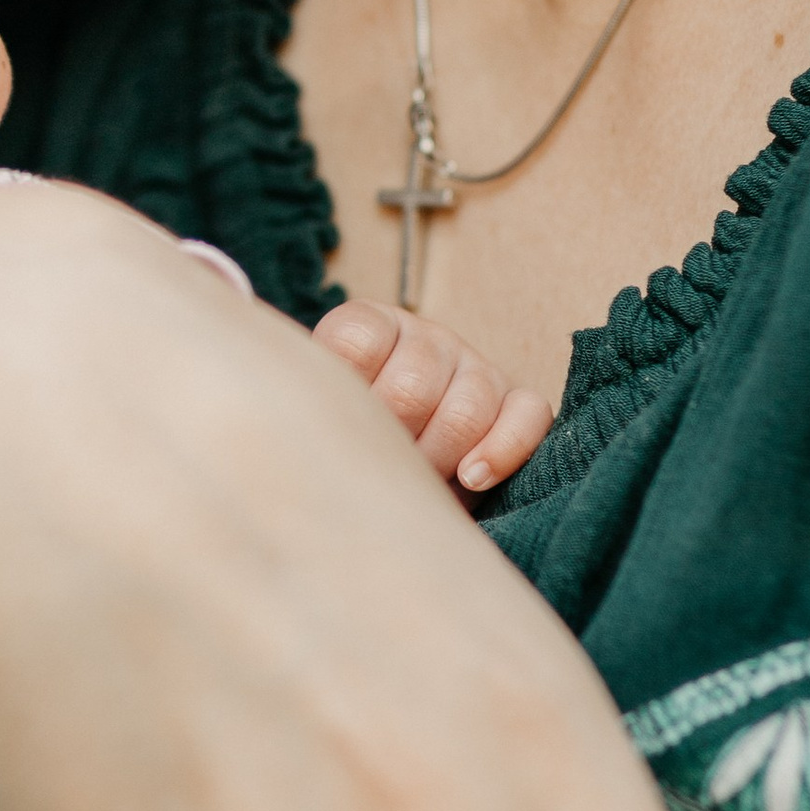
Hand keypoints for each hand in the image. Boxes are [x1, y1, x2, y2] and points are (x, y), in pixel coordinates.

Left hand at [314, 296, 552, 492]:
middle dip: (395, 440)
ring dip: (441, 457)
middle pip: (413, 385)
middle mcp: (425, 338)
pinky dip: (503, 449)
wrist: (388, 451)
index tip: (335, 430)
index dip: (348, 394)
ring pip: (470, 403)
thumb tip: (280, 442)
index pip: (355, 342)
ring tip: (418, 484)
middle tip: (378, 470)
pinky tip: (471, 479)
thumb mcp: (318, 411)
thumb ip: (306, 410)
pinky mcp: (517, 399)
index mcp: (369, 326)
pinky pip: (529, 413)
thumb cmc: (344, 436)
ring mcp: (474, 365)